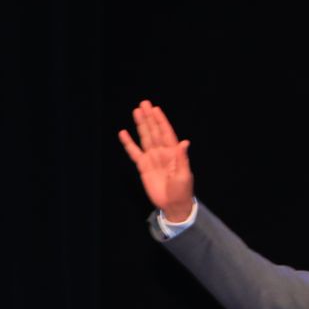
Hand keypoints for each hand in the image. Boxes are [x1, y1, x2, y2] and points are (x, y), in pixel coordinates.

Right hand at [118, 99, 194, 221]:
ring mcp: (152, 158)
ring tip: (136, 111)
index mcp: (173, 153)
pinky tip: (123, 133)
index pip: (166, 133)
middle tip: (144, 103)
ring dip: (141, 125)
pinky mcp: (143, 166)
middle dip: (149, 118)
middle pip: (154, 131)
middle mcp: (162, 152)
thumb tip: (184, 142)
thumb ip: (182, 159)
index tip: (156, 109)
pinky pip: (134, 152)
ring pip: (145, 138)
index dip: (161, 121)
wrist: (172, 205)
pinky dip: (128, 143)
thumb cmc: (182, 191)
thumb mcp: (184, 175)